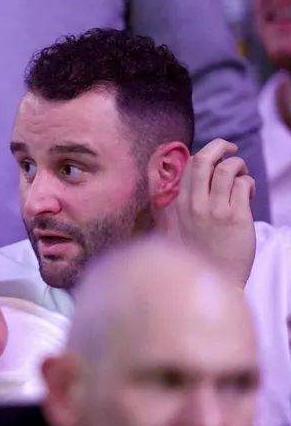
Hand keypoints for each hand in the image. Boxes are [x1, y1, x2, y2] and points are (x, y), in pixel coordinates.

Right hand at [169, 139, 255, 286]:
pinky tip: (248, 196)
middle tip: (230, 149)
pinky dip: (248, 183)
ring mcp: (213, 210)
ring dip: (238, 165)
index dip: (199, 153)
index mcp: (176, 205)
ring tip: (242, 177)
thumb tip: (191, 177)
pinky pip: (243, 184)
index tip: (210, 156)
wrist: (214, 280)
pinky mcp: (235, 217)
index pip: (183, 165)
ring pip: (226, 168)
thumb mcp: (177, 227)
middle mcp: (191, 204)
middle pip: (202, 159)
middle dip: (219, 146)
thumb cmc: (198, 254)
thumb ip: (180, 203)